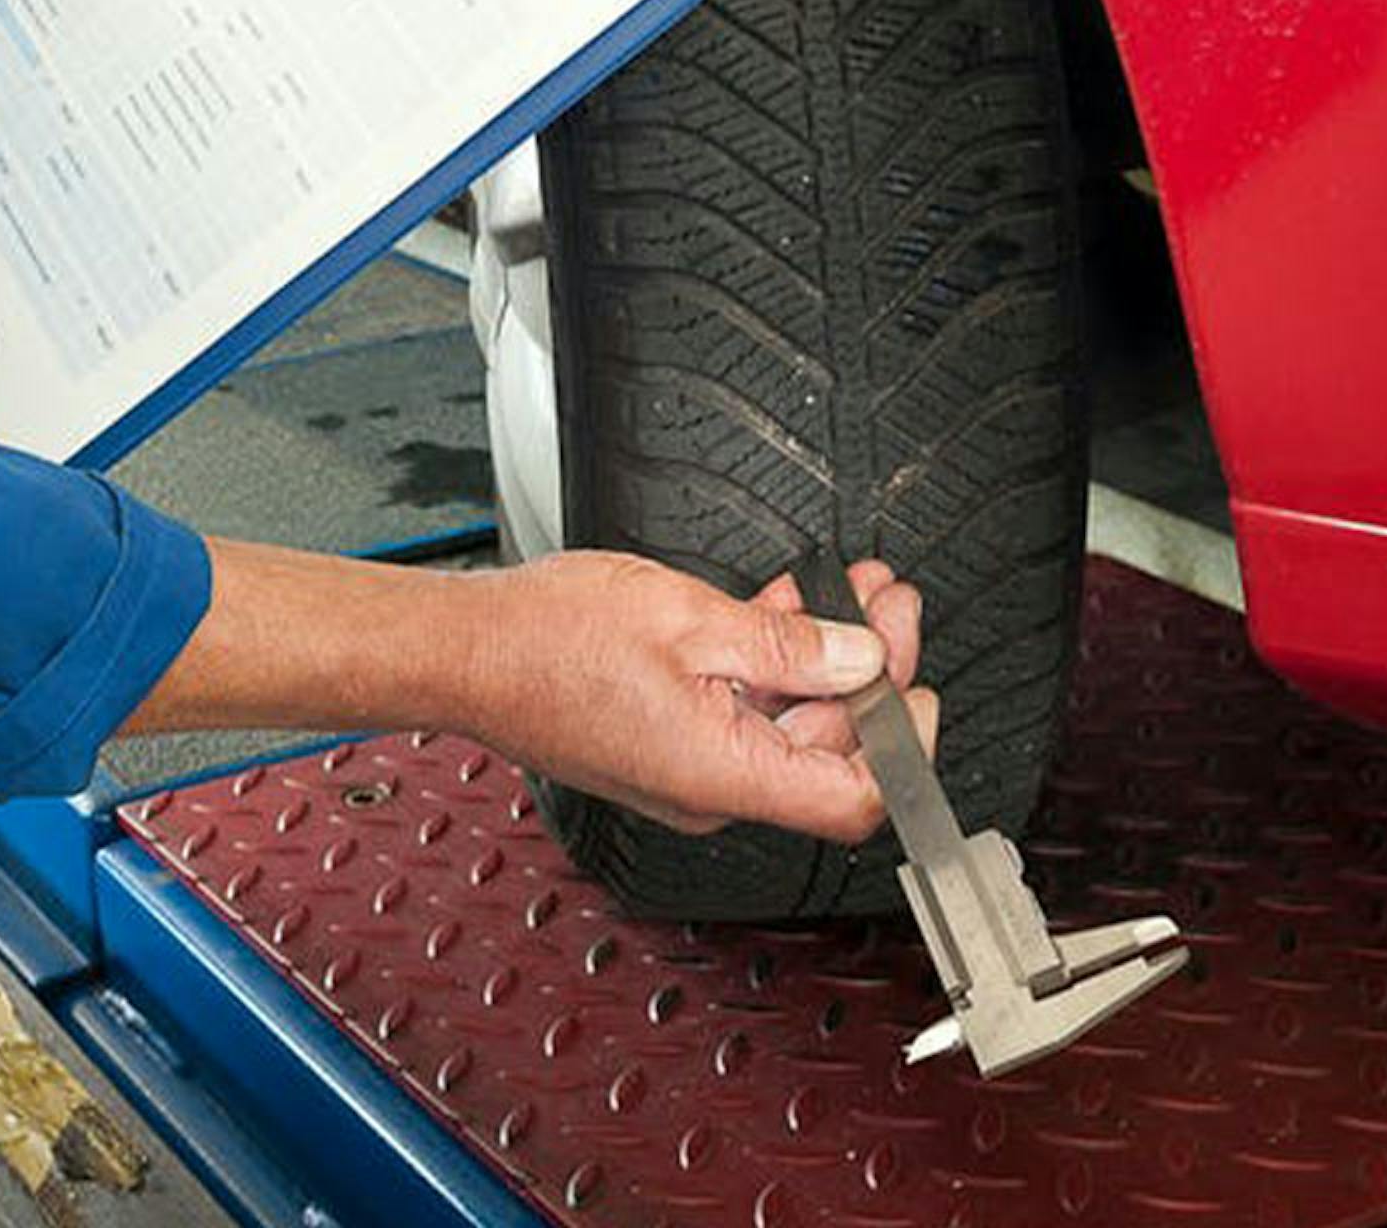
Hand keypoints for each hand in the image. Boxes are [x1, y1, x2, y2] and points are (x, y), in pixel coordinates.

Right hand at [118, 539, 934, 846]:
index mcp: (725, 773)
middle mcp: (714, 787)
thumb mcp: (691, 619)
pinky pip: (742, 712)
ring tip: (853, 587)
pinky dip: (773, 663)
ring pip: (788, 723)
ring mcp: (690, 767)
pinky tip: (785, 604)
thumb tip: (865, 661)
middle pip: (828, 749)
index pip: (857, 798)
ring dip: (827, 657)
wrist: (463, 649)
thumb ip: (790, 645)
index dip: (907, 746)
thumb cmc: (550, 638)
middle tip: (892, 600)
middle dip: (872, 671)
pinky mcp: (668, 741)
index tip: (922, 684)